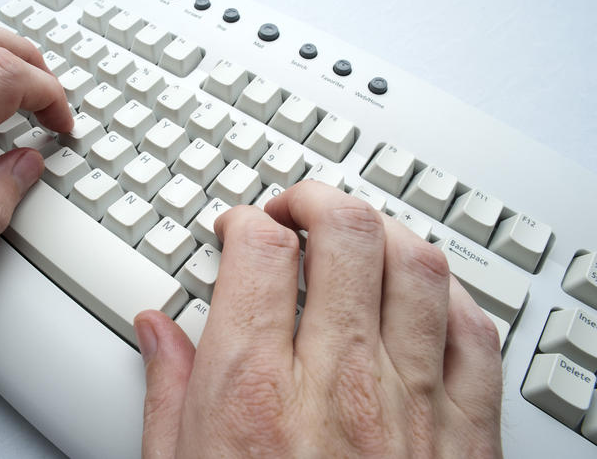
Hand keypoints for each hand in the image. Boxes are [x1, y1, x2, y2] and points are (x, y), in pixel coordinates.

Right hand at [134, 181, 502, 457]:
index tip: (237, 228)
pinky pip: (476, 332)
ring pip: (418, 265)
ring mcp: (412, 406)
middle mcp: (338, 384)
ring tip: (358, 238)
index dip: (244, 219)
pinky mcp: (466, 436)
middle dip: (317, 199)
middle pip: (346, 233)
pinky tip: (421, 299)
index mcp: (254, 394)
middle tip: (297, 209)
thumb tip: (156, 330)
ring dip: (385, 232)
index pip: (257, 249)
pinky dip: (449, 296)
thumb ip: (167, 392)